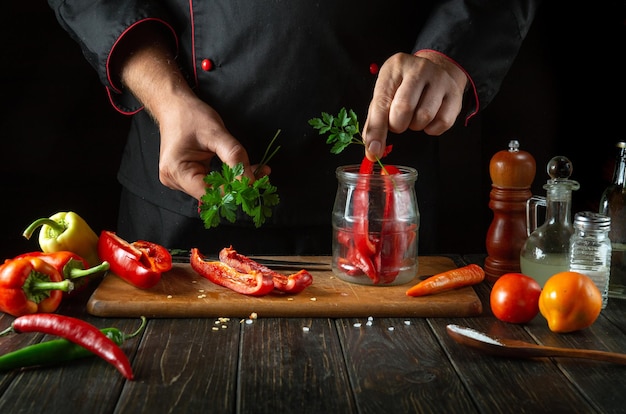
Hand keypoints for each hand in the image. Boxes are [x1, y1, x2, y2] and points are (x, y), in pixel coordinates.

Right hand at [115, 25, 268, 200]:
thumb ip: (234, 157)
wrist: (174, 106)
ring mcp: (178, 180)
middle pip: (212, 194)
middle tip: (262, 174)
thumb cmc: (191, 116)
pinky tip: (242, 169)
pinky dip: (227, 177)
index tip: (256, 183)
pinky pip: (210, 183)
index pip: (209, 194)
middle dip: (237, 185)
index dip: (233, 192)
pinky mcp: (186, 177)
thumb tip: (251, 181)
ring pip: (213, 190)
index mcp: (176, 171)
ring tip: (257, 170)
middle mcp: (174, 180)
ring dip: (235, 181)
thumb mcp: (216, 133)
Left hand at [362, 51, 467, 160]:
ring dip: (415, 125)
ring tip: (414, 116)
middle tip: (398, 122)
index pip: (381, 103)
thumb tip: (372, 148)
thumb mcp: (386, 92)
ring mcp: (440, 79)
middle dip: (397, 125)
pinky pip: (443, 122)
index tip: (373, 150)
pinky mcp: (455, 93)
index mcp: (395, 68)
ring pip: (424, 117)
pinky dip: (432, 128)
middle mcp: (419, 69)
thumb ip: (375, 119)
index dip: (376, 130)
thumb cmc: (405, 85)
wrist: (438, 68)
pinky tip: (429, 119)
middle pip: (404, 108)